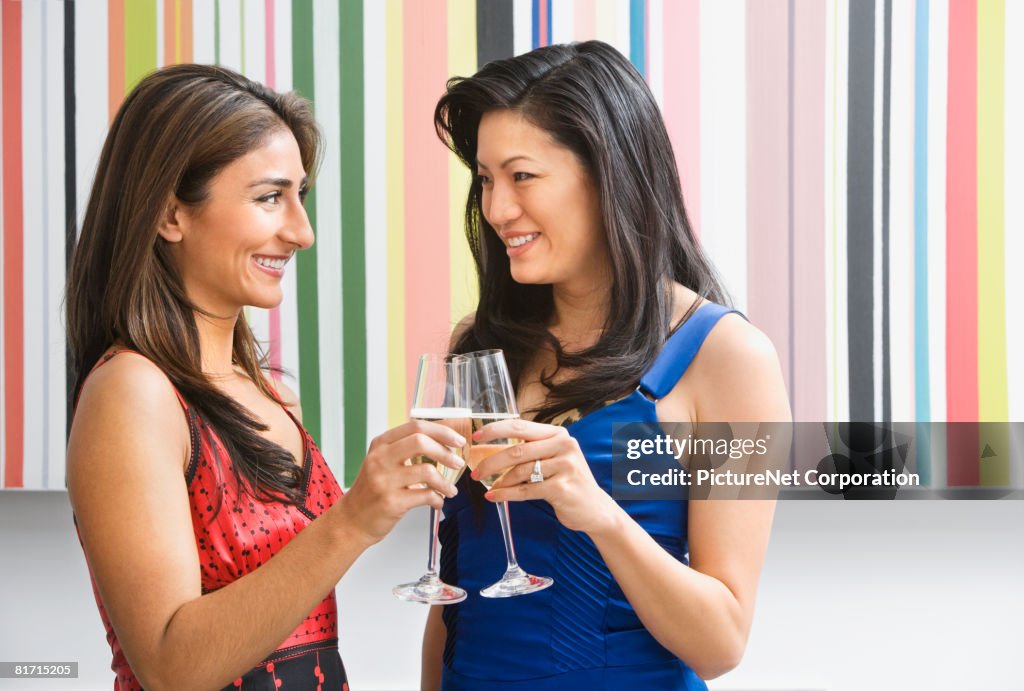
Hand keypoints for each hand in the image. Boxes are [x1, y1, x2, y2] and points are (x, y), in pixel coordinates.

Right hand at [333, 420, 465, 546]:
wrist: (352, 520)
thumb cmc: (372, 490)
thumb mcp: (382, 462)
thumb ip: (405, 449)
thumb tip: (442, 441)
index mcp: (381, 445)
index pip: (415, 426)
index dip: (441, 431)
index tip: (457, 440)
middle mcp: (380, 459)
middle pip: (420, 442)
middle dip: (446, 452)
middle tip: (458, 463)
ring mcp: (384, 481)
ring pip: (427, 471)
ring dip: (445, 482)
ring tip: (450, 490)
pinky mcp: (391, 502)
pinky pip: (425, 496)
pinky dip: (437, 499)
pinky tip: (437, 501)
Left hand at [471, 419, 619, 534]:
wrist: (596, 509)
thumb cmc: (569, 482)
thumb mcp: (555, 458)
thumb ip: (533, 449)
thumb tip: (494, 449)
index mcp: (558, 434)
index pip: (520, 426)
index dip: (495, 430)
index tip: (476, 437)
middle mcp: (563, 445)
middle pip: (517, 450)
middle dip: (491, 462)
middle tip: (475, 472)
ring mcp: (564, 466)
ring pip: (520, 471)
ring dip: (499, 481)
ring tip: (488, 487)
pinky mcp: (561, 488)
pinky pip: (525, 490)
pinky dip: (506, 494)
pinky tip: (494, 497)